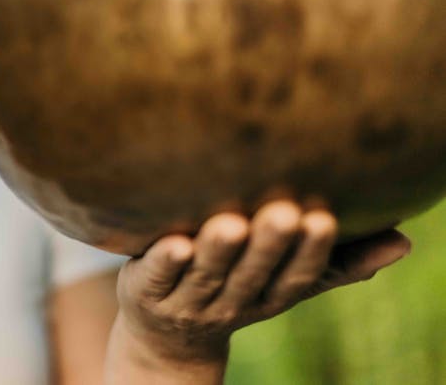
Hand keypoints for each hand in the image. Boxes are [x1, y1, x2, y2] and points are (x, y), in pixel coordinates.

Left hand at [109, 200, 410, 382]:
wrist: (164, 335)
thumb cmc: (235, 288)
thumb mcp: (285, 283)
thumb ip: (339, 263)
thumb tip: (404, 242)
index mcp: (268, 296)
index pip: (295, 278)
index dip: (310, 253)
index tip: (324, 219)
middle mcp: (230, 300)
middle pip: (250, 275)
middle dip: (269, 247)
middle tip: (286, 213)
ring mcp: (186, 299)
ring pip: (205, 276)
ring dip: (218, 252)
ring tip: (231, 222)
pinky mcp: (144, 290)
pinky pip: (156, 277)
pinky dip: (165, 261)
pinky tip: (173, 242)